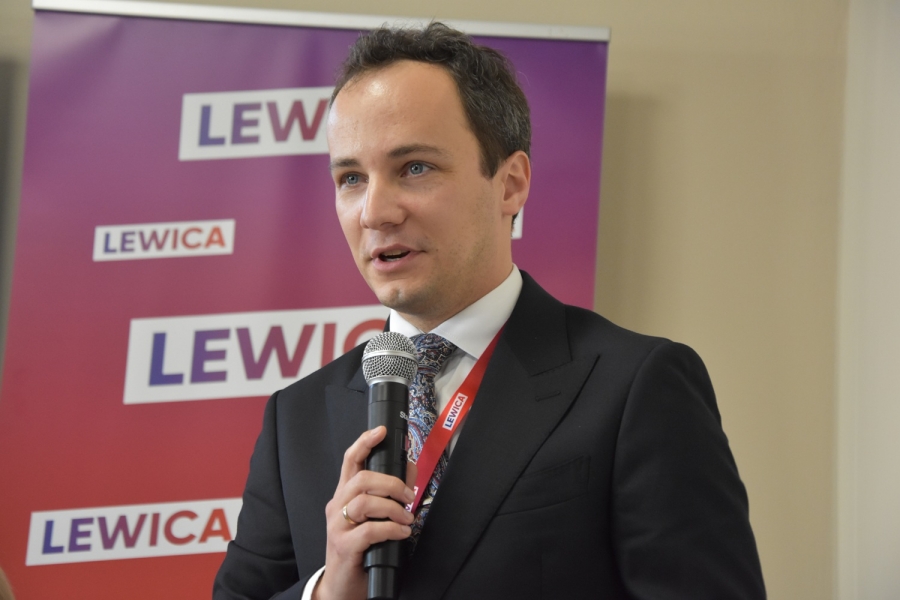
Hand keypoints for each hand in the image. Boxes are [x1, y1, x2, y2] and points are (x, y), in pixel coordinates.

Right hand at [313, 426, 416, 599]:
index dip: (363, 442)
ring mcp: (337, 527)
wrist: (342, 587)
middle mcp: (337, 507)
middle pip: (361, 479)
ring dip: (393, 508)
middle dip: (391, 483)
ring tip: (406, 519)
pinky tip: (401, 533)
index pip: (350, 461)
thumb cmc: (360, 549)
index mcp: (344, 496)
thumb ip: (389, 494)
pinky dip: (391, 529)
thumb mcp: (374, 518)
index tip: (380, 431)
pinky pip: (370, 530)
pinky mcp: (344, 546)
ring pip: (365, 502)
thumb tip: (411, 468)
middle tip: (409, 497)